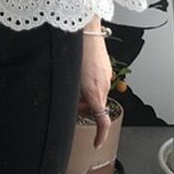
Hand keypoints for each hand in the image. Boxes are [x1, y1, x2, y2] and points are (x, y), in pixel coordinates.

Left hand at [78, 34, 114, 148]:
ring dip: (86, 95)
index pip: (103, 120)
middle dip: (84, 109)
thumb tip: (67, 104)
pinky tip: (79, 74)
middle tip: (71, 103)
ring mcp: (106, 76)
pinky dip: (90, 84)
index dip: (101, 135)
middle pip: (96, 107)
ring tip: (72, 84)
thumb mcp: (68, 78)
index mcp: (94, 92)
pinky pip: (99, 82)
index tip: (96, 142)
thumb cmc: (74, 51)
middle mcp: (104, 85)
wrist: (85, 31)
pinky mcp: (106, 67)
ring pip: (97, 94)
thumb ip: (70, 95)